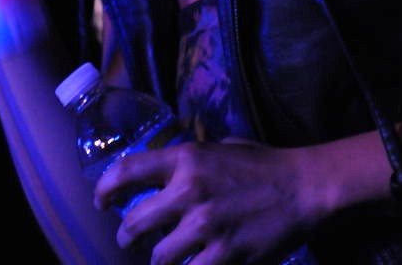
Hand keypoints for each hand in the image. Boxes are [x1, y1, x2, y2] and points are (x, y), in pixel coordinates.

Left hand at [93, 138, 323, 263]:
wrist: (301, 187)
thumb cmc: (260, 164)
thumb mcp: (217, 148)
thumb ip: (187, 162)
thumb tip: (161, 173)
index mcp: (185, 158)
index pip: (127, 171)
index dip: (105, 188)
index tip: (100, 201)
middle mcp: (188, 191)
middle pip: (135, 222)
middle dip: (126, 235)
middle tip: (127, 238)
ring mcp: (205, 227)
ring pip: (159, 256)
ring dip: (157, 259)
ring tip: (160, 256)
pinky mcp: (225, 256)